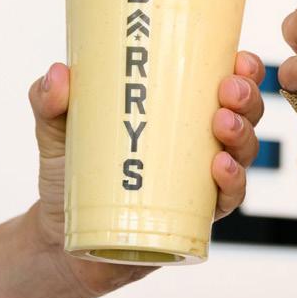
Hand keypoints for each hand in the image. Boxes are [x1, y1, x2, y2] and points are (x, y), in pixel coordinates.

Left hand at [27, 52, 265, 297]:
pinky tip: (220, 167)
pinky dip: (232, 182)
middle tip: (228, 89)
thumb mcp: (57, 130)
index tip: (238, 58)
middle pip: (244, 114)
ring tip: (222, 123)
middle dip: (246, 97)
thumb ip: (50, 100)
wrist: (62, 239)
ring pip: (243, 153)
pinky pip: (228, 199)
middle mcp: (201, 143)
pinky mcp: (197, 217)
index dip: (244, 69)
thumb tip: (59, 73)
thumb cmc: (72, 175)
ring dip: (242, 134)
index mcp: (180, 111)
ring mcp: (202, 181)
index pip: (225, 83)